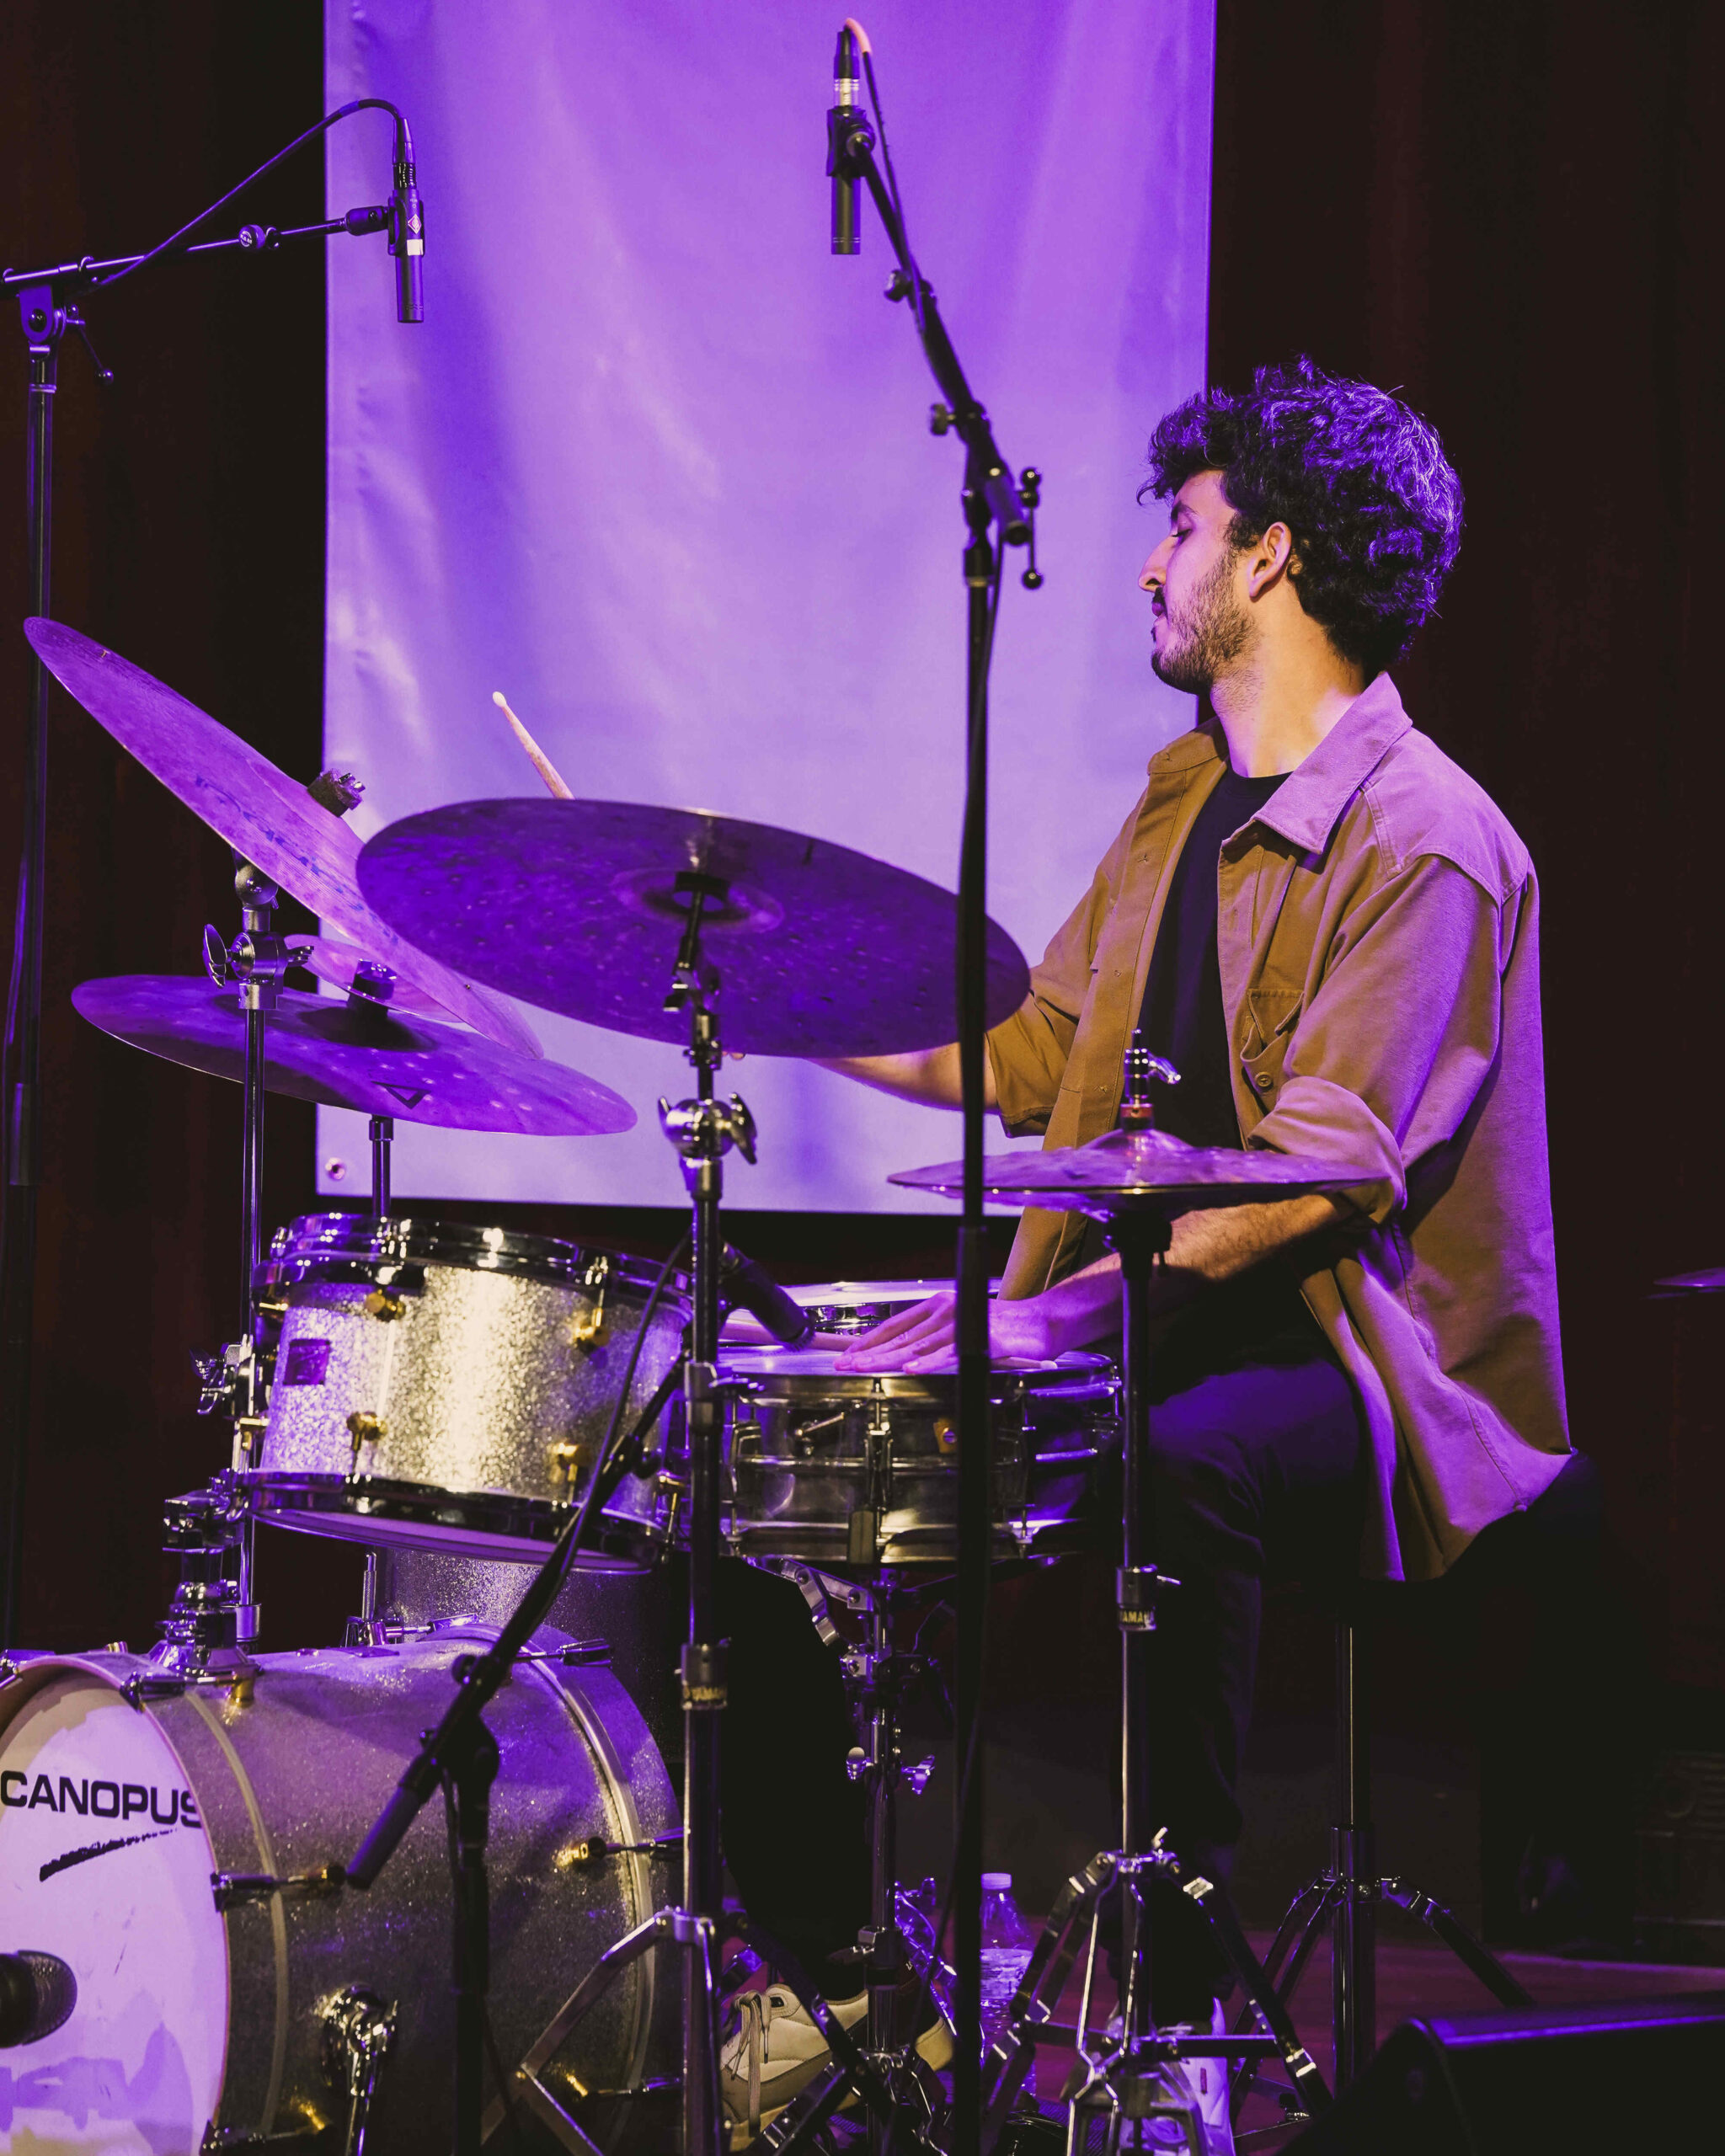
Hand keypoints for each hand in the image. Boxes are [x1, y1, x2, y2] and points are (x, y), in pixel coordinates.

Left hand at [832, 1290, 1055, 1373]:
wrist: (1039, 1323)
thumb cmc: (1001, 1327)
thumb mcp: (960, 1325)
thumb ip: (933, 1337)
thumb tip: (904, 1353)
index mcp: (938, 1306)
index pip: (895, 1324)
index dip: (869, 1339)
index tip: (848, 1353)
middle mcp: (945, 1311)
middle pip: (900, 1337)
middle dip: (868, 1352)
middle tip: (843, 1363)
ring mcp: (962, 1323)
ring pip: (917, 1346)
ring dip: (887, 1359)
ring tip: (864, 1367)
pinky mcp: (981, 1338)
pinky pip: (950, 1353)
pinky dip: (929, 1362)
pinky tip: (911, 1368)